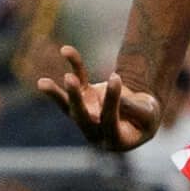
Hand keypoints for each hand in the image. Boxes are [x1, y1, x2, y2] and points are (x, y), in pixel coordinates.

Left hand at [35, 46, 164, 152]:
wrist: (141, 114)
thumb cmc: (147, 117)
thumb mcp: (148, 114)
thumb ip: (134, 108)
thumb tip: (117, 98)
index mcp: (114, 140)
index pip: (108, 121)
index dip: (111, 100)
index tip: (116, 78)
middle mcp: (94, 131)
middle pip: (81, 117)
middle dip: (75, 98)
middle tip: (69, 80)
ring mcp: (85, 115)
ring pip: (69, 105)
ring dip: (56, 94)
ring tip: (42, 83)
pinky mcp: (83, 100)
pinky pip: (77, 82)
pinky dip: (74, 66)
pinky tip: (66, 50)